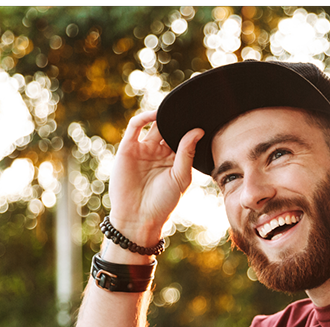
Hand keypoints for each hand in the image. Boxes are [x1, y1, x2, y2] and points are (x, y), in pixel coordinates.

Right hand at [107, 110, 204, 243]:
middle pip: (168, 129)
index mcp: (173, 161)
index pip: (182, 138)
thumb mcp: (180, 177)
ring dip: (162, 115)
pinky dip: (145, 117)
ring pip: (154, 125)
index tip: (202, 117)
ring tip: (174, 107)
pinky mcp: (127, 149)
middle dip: (178, 119)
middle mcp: (158, 153)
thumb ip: (187, 153)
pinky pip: (135, 126)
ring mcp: (142, 150)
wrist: (139, 217)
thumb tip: (198, 131)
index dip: (190, 128)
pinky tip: (157, 114)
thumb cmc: (163, 203)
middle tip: (190, 106)